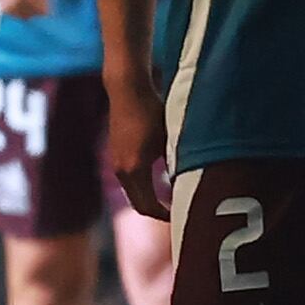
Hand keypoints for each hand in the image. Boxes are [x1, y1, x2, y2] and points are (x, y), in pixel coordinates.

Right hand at [105, 68, 170, 218]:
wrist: (127, 88)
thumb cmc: (151, 109)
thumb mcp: (169, 138)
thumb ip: (176, 164)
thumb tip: (188, 183)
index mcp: (134, 169)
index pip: (147, 206)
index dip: (165, 215)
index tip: (181, 216)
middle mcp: (121, 170)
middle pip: (138, 204)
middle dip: (157, 212)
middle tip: (177, 213)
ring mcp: (116, 162)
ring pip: (134, 192)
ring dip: (150, 198)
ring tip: (170, 200)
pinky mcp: (117, 154)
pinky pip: (130, 180)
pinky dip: (144, 186)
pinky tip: (160, 180)